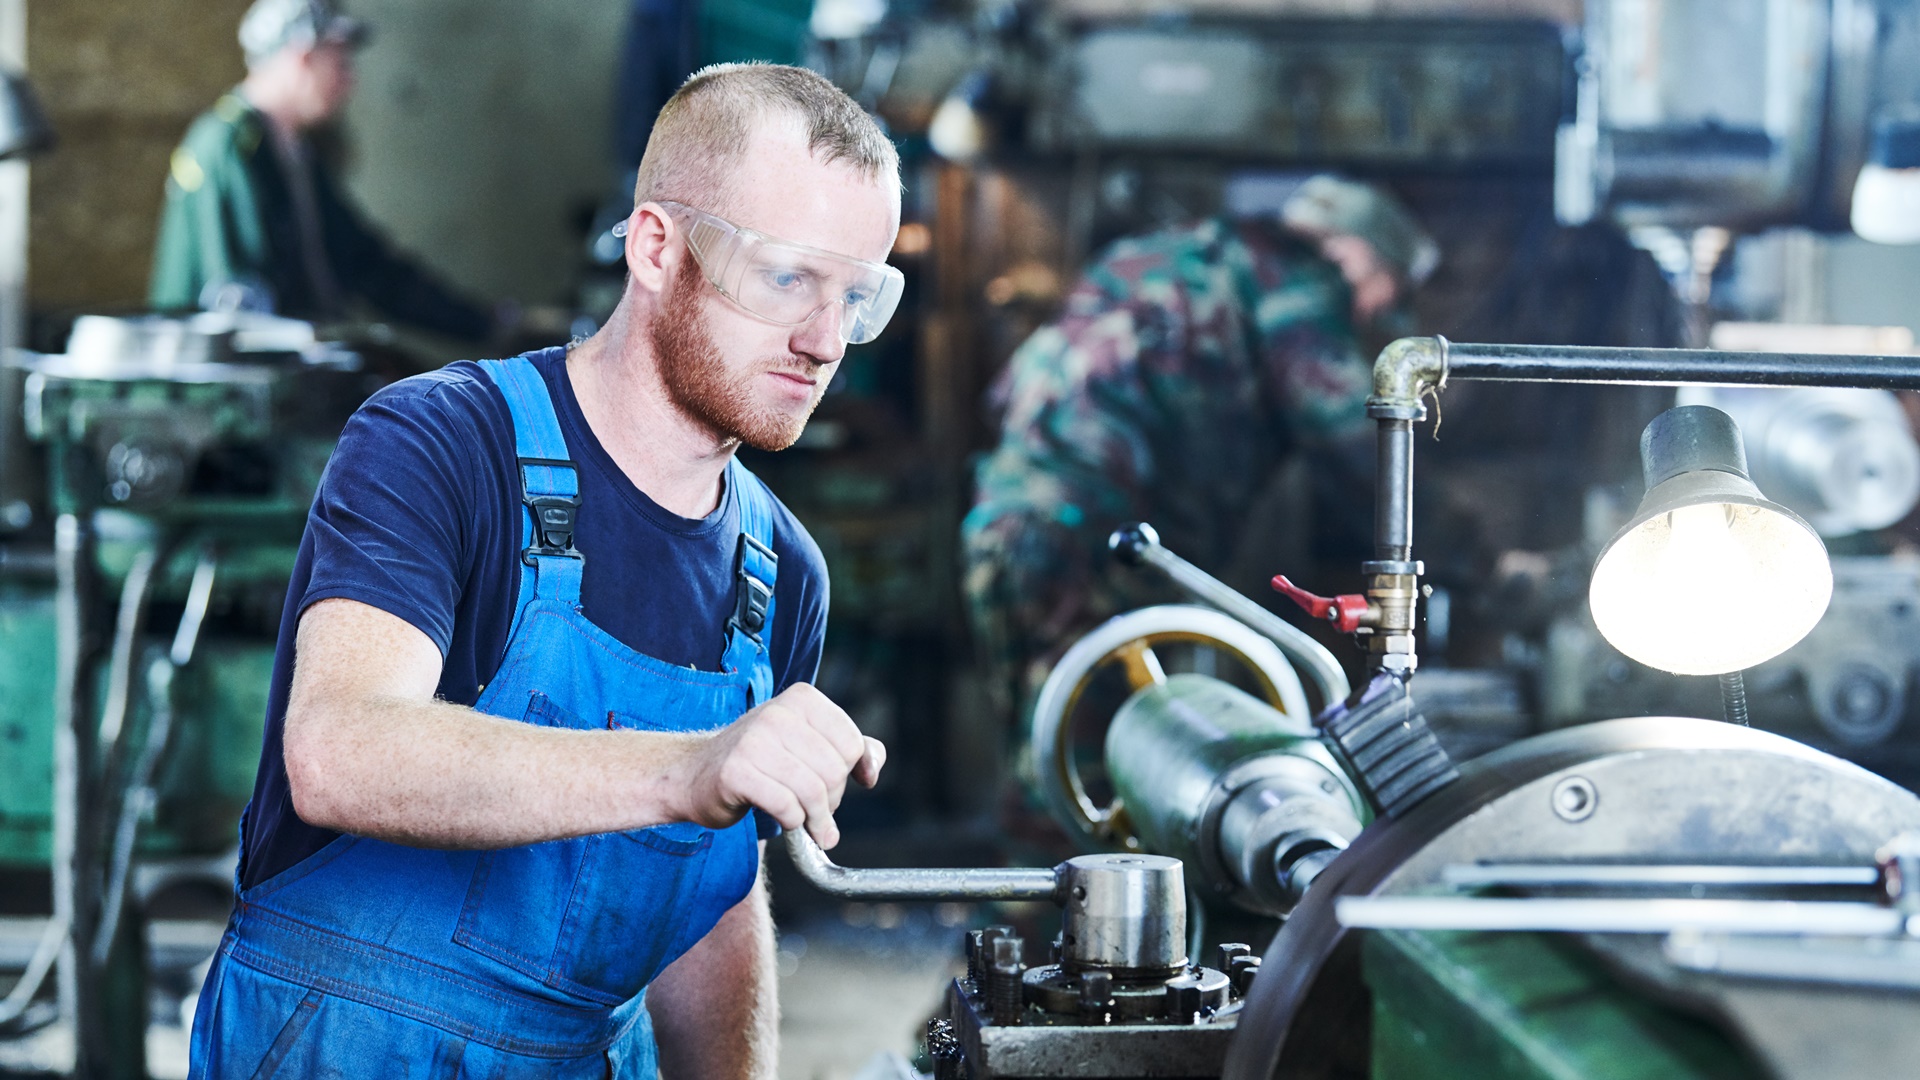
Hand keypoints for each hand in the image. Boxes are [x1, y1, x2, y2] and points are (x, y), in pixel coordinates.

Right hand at [678, 684, 884, 848]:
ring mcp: (754, 740)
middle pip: (834, 771)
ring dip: (814, 819)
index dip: (849, 774)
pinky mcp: (736, 772)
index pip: (851, 745)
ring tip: (806, 824)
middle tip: (816, 810)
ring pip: (812, 792)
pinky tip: (784, 819)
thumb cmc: (759, 761)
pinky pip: (786, 808)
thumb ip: (852, 750)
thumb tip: (872, 772)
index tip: (835, 786)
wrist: (695, 774)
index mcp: (802, 699)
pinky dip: (792, 822)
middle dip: (830, 800)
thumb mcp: (807, 743)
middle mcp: (778, 713)